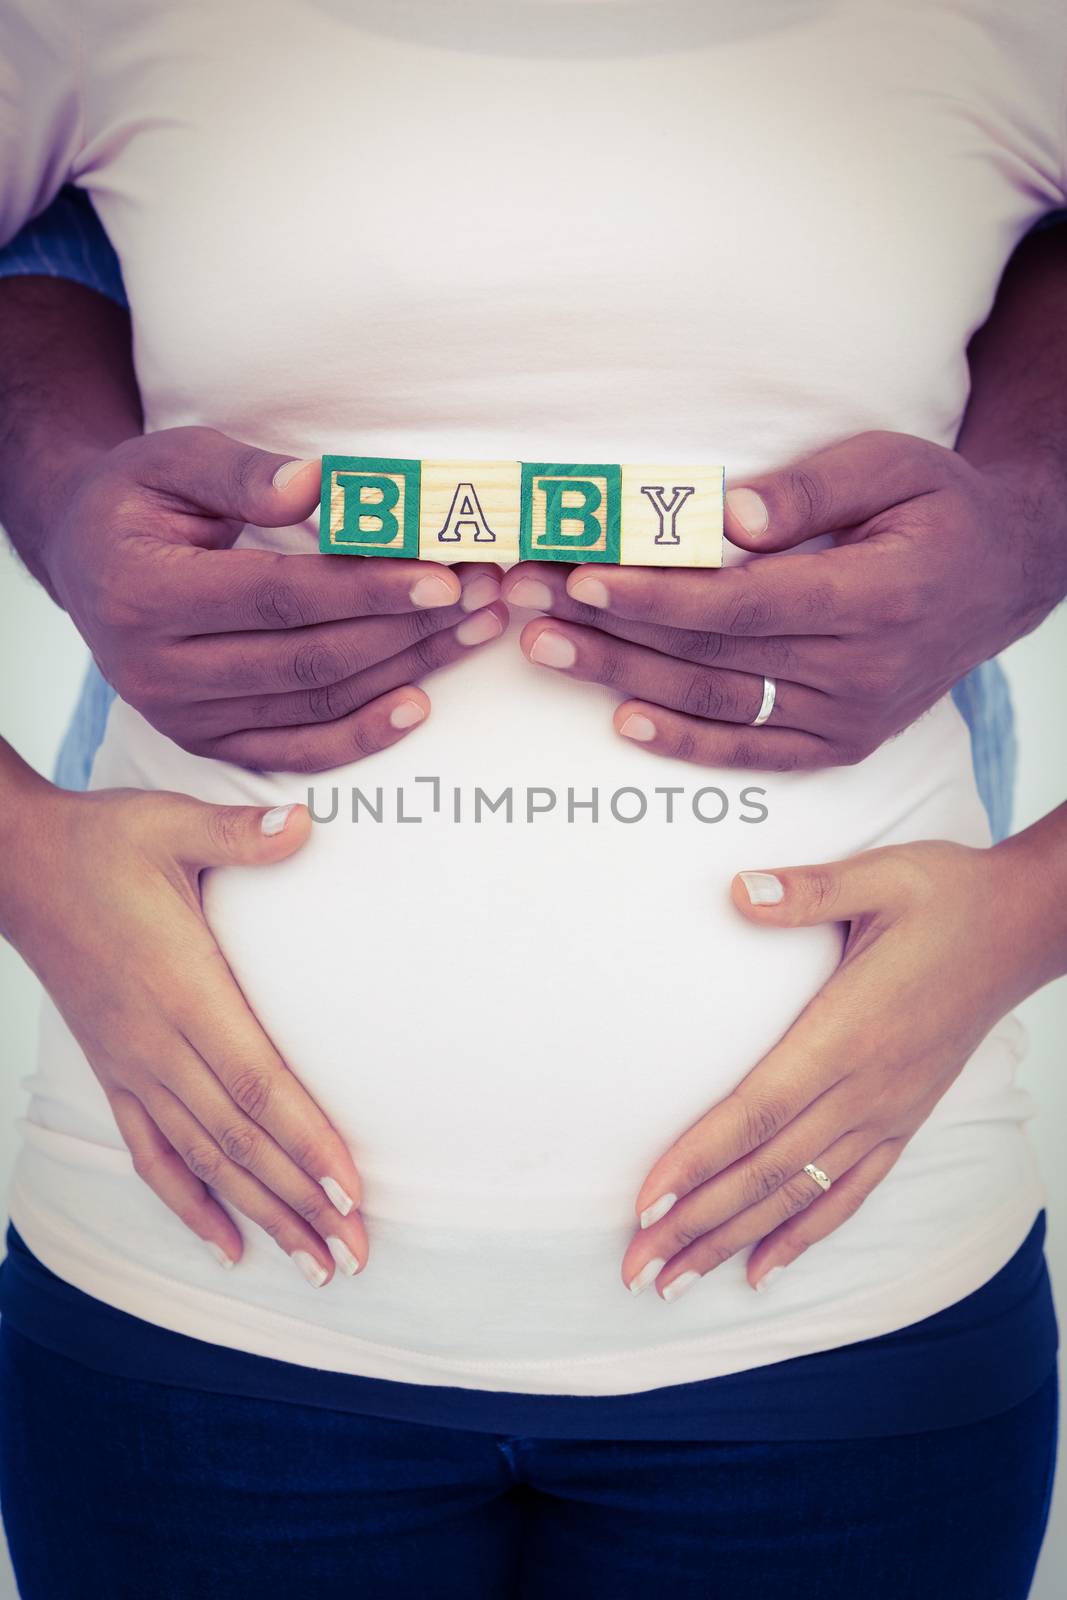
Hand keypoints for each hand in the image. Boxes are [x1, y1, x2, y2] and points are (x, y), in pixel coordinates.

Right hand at [2, 771, 367, 1284]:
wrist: (18, 865)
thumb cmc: (103, 842)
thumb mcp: (170, 823)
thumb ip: (238, 835)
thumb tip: (303, 824)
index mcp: (181, 987)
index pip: (254, 1082)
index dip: (304, 1138)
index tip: (349, 1187)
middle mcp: (155, 1042)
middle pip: (238, 1139)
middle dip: (301, 1199)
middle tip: (355, 1250)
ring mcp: (131, 1064)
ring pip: (203, 1159)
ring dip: (261, 1214)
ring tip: (314, 1264)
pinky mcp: (113, 1071)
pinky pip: (151, 1152)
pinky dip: (189, 1203)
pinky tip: (228, 1243)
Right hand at [42, 427, 505, 770]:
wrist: (88, 560)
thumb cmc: (138, 500)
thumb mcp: (172, 460)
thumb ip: (241, 472)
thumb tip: (320, 485)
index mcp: (143, 593)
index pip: (277, 597)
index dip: (365, 590)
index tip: (442, 576)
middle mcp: (155, 670)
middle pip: (308, 657)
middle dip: (407, 627)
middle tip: (483, 593)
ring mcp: (181, 717)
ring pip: (315, 703)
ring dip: (407, 669)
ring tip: (475, 629)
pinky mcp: (206, 743)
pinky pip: (296, 751)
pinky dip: (361, 735)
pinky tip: (420, 703)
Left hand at [502, 430, 1065, 769]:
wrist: (1001, 580)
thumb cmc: (939, 510)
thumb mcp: (893, 466)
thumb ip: (811, 490)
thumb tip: (726, 515)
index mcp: (875, 597)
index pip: (742, 604)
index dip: (657, 594)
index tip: (584, 574)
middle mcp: (861, 671)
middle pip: (710, 654)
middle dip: (608, 627)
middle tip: (527, 601)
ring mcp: (848, 718)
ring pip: (715, 704)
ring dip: (620, 678)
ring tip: (544, 646)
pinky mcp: (838, 744)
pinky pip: (751, 751)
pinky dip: (684, 743)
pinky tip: (619, 720)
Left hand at [621, 831, 1064, 1300]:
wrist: (1024, 927)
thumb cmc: (946, 896)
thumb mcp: (881, 876)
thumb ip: (807, 889)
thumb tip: (737, 891)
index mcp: (850, 1031)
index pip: (760, 1110)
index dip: (700, 1159)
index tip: (648, 1201)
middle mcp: (868, 1087)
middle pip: (768, 1170)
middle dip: (696, 1223)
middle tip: (633, 1267)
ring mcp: (889, 1111)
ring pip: (801, 1195)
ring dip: (733, 1240)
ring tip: (675, 1282)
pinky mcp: (904, 1118)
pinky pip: (850, 1192)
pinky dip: (804, 1235)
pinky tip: (762, 1269)